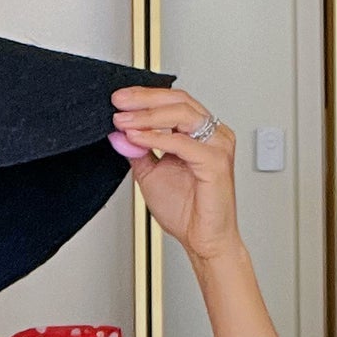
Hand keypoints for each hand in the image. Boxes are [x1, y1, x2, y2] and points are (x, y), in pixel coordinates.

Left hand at [112, 86, 242, 264]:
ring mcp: (217, 145)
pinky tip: (137, 137)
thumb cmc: (188, 211)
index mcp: (201, 133)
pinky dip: (156, 138)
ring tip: (123, 120)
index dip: (145, 96)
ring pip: (181, 114)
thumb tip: (118, 133)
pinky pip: (182, 142)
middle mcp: (213, 134)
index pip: (173, 101)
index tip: (119, 99)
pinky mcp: (216, 162)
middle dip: (144, 99)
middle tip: (118, 102)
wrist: (202, 239)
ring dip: (147, 115)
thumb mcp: (151, 174)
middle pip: (178, 100)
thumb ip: (137, 151)